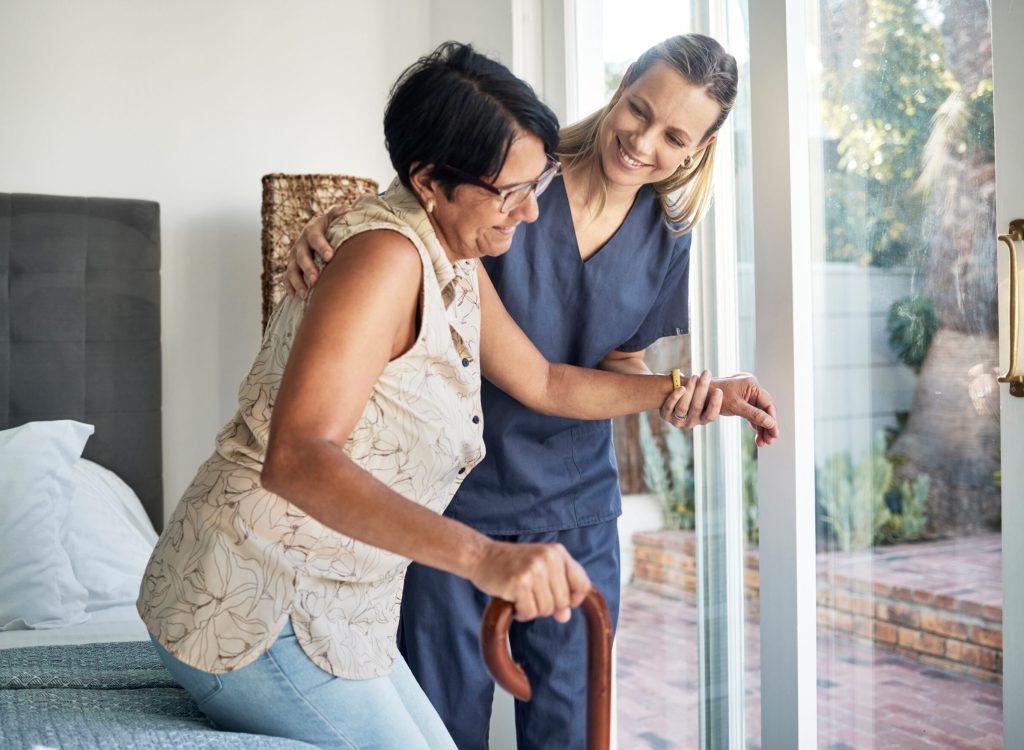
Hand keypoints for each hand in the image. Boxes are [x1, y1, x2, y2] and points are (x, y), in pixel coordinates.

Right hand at [283, 204, 348, 298]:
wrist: (315, 233)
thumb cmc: (329, 228)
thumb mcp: (333, 218)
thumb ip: (339, 213)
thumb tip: (349, 209)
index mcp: (312, 231)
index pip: (315, 238)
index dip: (322, 247)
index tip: (330, 257)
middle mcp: (300, 243)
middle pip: (301, 256)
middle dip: (308, 268)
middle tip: (316, 279)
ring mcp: (294, 256)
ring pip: (292, 269)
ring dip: (297, 281)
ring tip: (305, 294)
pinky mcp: (291, 267)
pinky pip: (287, 278)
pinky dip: (289, 287)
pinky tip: (294, 297)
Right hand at [469, 541, 591, 622]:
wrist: (481, 556)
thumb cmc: (512, 564)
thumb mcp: (540, 569)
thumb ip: (557, 589)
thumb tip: (565, 617)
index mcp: (558, 553)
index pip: (583, 585)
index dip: (574, 599)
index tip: (560, 601)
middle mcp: (549, 559)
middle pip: (564, 602)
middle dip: (548, 606)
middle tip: (531, 595)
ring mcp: (534, 570)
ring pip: (547, 610)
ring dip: (532, 609)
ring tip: (520, 596)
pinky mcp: (519, 583)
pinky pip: (529, 613)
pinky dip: (521, 613)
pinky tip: (512, 601)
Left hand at [659, 369, 722, 429]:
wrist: (670, 396)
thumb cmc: (693, 394)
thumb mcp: (704, 395)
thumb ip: (713, 390)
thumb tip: (733, 377)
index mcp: (703, 419)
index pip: (711, 415)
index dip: (715, 404)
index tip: (718, 390)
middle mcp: (691, 423)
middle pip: (697, 408)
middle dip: (702, 389)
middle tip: (706, 374)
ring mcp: (677, 421)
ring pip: (683, 407)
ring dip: (690, 390)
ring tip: (695, 376)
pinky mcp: (665, 416)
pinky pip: (670, 407)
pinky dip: (675, 396)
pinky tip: (681, 387)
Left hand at [713, 372, 779, 446]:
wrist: (699, 393)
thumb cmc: (715, 396)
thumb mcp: (736, 406)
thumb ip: (754, 415)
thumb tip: (771, 424)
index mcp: (753, 385)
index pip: (768, 405)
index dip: (772, 420)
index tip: (774, 435)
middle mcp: (752, 389)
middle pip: (765, 410)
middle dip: (767, 426)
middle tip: (769, 442)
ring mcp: (748, 395)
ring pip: (759, 414)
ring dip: (762, 428)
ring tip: (763, 443)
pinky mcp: (743, 402)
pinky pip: (752, 414)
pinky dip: (755, 425)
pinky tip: (758, 437)